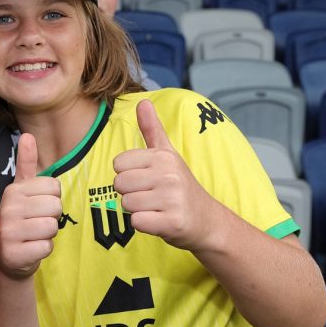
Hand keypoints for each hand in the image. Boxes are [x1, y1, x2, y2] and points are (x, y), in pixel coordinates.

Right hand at [0, 133, 61, 278]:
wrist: (7, 258)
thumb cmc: (19, 221)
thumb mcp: (21, 191)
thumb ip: (26, 163)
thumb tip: (27, 135)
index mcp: (12, 191)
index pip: (54, 187)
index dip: (51, 199)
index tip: (36, 207)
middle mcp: (8, 208)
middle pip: (55, 207)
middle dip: (51, 217)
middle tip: (35, 223)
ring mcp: (9, 232)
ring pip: (52, 227)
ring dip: (47, 235)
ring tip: (32, 235)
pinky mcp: (15, 253)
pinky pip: (47, 247)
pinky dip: (43, 250)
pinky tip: (30, 248)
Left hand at [113, 99, 215, 249]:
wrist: (207, 220)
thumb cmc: (180, 187)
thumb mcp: (168, 155)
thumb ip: (152, 129)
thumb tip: (142, 101)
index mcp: (163, 157)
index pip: (118, 164)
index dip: (128, 174)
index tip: (146, 179)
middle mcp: (168, 175)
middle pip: (119, 184)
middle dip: (130, 193)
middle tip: (151, 196)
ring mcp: (172, 199)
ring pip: (126, 204)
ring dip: (137, 209)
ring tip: (156, 207)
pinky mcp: (172, 222)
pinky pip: (136, 222)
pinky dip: (144, 224)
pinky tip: (159, 220)